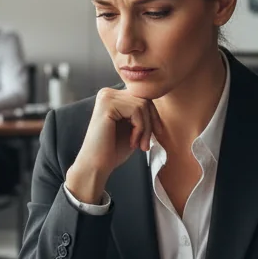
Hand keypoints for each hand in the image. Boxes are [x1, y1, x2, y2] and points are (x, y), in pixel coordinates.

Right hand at [65, 88, 161, 203]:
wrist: (96, 165)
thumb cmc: (114, 150)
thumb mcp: (133, 127)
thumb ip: (142, 113)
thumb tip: (161, 100)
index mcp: (113, 97)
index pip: (142, 97)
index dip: (153, 116)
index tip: (157, 133)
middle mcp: (108, 92)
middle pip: (144, 99)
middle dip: (150, 122)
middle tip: (146, 144)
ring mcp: (106, 97)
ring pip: (142, 105)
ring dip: (146, 128)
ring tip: (139, 145)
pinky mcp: (107, 104)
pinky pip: (136, 110)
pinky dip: (140, 128)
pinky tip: (132, 142)